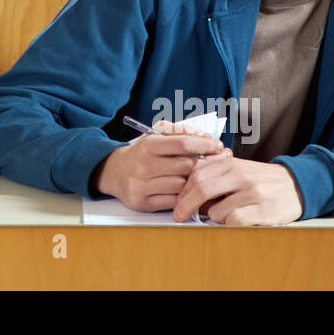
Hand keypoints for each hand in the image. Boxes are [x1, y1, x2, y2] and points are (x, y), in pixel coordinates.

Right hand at [92, 120, 224, 211]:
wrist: (115, 171)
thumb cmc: (142, 153)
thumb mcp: (156, 135)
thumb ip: (180, 132)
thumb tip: (205, 137)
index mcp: (148, 145)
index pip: (183, 144)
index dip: (205, 145)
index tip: (218, 146)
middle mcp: (144, 165)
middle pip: (186, 166)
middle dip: (204, 164)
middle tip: (216, 162)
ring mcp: (142, 185)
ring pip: (182, 186)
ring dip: (193, 182)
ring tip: (199, 177)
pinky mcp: (143, 202)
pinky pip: (174, 202)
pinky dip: (184, 197)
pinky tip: (187, 191)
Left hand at [173, 153, 304, 225]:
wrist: (297, 185)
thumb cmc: (262, 180)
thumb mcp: (238, 169)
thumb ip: (215, 175)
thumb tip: (188, 192)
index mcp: (231, 163)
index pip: (196, 174)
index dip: (183, 190)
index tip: (177, 202)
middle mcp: (241, 175)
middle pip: (201, 188)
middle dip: (186, 205)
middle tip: (180, 216)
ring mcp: (253, 192)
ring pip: (217, 209)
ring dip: (213, 217)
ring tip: (223, 215)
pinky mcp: (264, 210)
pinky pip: (235, 221)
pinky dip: (229, 225)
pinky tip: (236, 220)